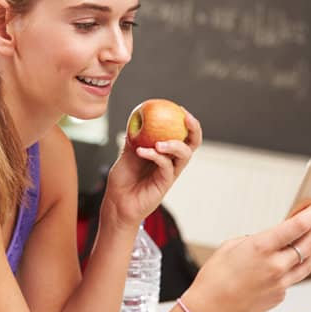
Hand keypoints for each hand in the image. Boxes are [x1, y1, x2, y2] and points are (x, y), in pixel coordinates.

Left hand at [101, 110, 201, 228]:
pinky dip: (155, 156)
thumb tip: (135, 119)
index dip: (186, 122)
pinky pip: (166, 167)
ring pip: (184, 156)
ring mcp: (169, 174)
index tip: (180, 108)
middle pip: (192, 144)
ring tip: (158, 142)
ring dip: (174, 144)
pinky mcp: (164, 184)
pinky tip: (141, 151)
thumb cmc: (122, 180)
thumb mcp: (126, 154)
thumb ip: (134, 139)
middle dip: (194, 129)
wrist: (116, 203)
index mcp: (165, 154)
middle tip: (185, 117)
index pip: (183, 136)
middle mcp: (171, 163)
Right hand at [181, 202, 310, 311]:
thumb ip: (255, 240)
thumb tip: (270, 240)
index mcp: (261, 247)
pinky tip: (288, 262)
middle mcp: (275, 266)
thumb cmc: (214, 278)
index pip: (297, 227)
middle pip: (308, 244)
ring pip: (307, 264)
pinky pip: (292, 279)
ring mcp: (280, 284)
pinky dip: (293, 268)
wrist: (208, 311)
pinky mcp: (279, 297)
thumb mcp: (230, 246)